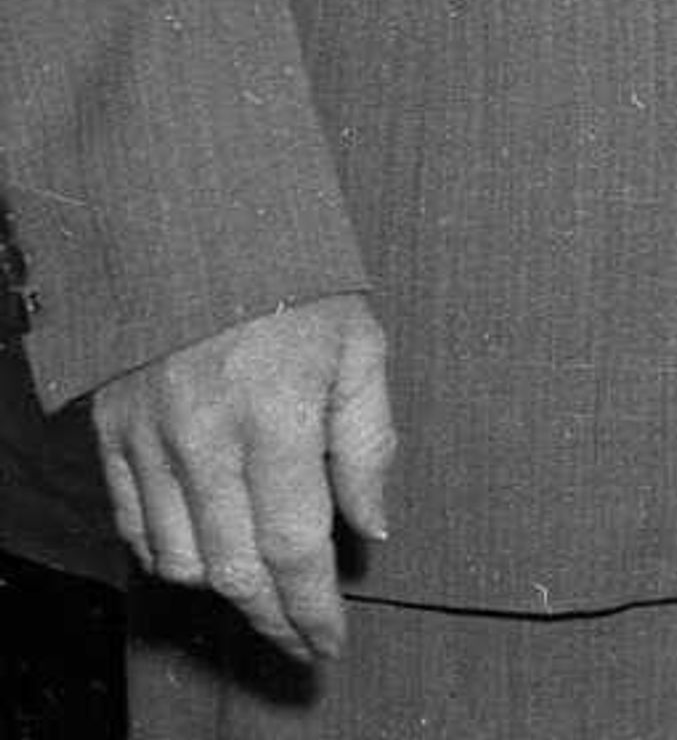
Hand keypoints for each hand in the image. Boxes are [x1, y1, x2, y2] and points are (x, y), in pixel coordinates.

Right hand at [90, 296, 393, 665]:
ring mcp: (150, 442)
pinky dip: (172, 557)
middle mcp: (205, 439)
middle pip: (234, 568)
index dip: (312, 606)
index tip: (331, 640)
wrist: (196, 226)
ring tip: (265, 596)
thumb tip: (373, 525)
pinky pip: (135, 527)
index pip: (293, 545)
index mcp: (276, 415)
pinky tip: (209, 556)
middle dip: (273, 617)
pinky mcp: (113, 437)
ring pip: (181, 560)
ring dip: (225, 591)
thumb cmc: (296, 282)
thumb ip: (369, 440)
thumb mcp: (361, 344)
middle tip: (303, 642)